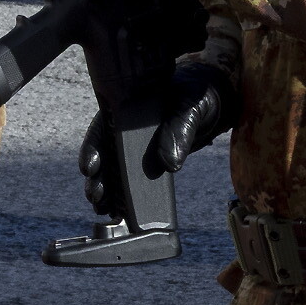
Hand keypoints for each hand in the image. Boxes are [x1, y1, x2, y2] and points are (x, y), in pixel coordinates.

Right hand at [79, 61, 238, 212]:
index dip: (92, 150)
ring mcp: (137, 146)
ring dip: (107, 189)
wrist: (215, 98)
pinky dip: (125, 194)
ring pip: (114, 169)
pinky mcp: (150, 160)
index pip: (101, 129)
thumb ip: (178, 130)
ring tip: (103, 208)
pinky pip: (134, 178)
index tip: (89, 169)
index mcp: (127, 108)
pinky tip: (119, 209)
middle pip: (104, 155)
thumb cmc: (198, 94)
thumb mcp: (189, 107)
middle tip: (96, 197)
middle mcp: (126, 128)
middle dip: (97, 177)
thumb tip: (168, 164)